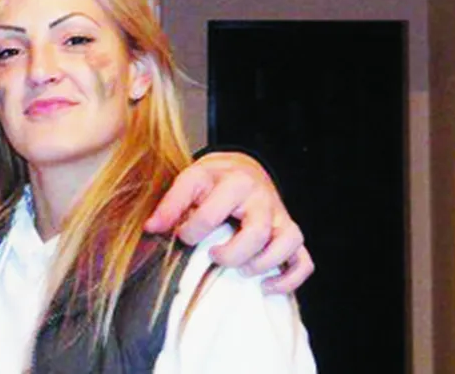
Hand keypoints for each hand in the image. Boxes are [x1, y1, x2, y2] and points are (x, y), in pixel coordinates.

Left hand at [143, 152, 313, 293]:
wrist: (243, 168)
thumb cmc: (213, 180)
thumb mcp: (190, 180)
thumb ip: (170, 203)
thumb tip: (151, 228)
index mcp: (233, 182)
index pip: (212, 213)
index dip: (191, 232)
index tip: (181, 236)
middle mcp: (261, 198)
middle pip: (256, 232)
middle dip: (232, 253)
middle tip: (213, 256)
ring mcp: (280, 217)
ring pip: (287, 243)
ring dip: (262, 264)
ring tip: (241, 269)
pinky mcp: (290, 234)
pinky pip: (303, 261)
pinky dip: (288, 279)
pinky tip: (265, 286)